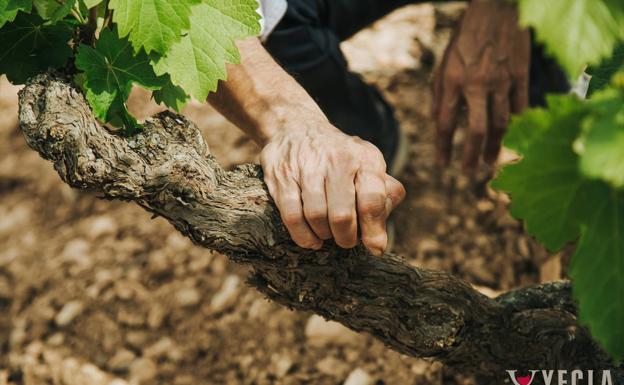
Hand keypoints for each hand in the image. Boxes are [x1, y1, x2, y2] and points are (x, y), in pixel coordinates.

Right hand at [260, 119, 405, 254]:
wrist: (297, 127)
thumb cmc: (341, 158)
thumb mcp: (369, 166)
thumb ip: (384, 197)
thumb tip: (379, 241)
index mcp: (365, 159)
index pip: (372, 201)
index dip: (374, 231)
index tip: (374, 248)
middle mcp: (337, 159)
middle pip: (342, 216)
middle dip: (346, 238)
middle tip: (346, 240)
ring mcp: (307, 167)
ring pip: (316, 217)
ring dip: (324, 236)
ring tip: (328, 235)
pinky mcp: (282, 176)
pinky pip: (292, 216)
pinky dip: (303, 235)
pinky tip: (311, 238)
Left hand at [433, 0, 530, 170]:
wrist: (496, 8)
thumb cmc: (465, 38)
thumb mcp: (444, 64)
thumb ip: (441, 94)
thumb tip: (439, 123)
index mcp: (452, 80)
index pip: (444, 123)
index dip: (442, 148)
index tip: (442, 165)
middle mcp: (477, 84)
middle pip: (475, 131)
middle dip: (470, 156)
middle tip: (467, 171)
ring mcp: (502, 80)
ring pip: (500, 124)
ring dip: (494, 147)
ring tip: (488, 162)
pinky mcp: (520, 75)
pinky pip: (519, 107)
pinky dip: (514, 125)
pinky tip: (510, 137)